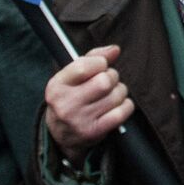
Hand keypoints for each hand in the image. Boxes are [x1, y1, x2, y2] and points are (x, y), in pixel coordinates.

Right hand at [44, 45, 131, 161]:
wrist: (61, 135)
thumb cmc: (70, 97)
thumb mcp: (71, 76)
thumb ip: (92, 58)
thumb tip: (115, 49)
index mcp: (57, 86)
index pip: (83, 66)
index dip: (100, 62)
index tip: (102, 65)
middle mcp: (66, 104)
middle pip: (104, 81)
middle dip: (112, 76)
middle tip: (108, 81)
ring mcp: (80, 120)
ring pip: (116, 95)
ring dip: (120, 91)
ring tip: (112, 94)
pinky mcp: (94, 132)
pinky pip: (122, 112)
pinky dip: (126, 105)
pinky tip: (118, 105)